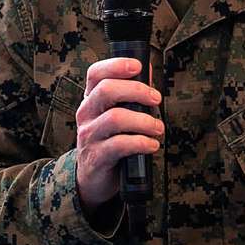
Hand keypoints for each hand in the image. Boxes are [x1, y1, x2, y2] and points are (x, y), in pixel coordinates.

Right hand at [75, 57, 163, 213]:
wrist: (93, 178)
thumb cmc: (109, 141)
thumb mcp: (115, 115)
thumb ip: (130, 94)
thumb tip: (147, 70)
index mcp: (91, 99)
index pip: (95, 74)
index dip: (116, 65)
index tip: (138, 67)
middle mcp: (86, 114)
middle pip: (106, 91)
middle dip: (137, 91)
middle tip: (156, 100)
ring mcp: (89, 135)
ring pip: (115, 118)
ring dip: (143, 121)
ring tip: (158, 128)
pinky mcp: (97, 157)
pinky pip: (119, 145)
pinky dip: (141, 143)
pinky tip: (152, 145)